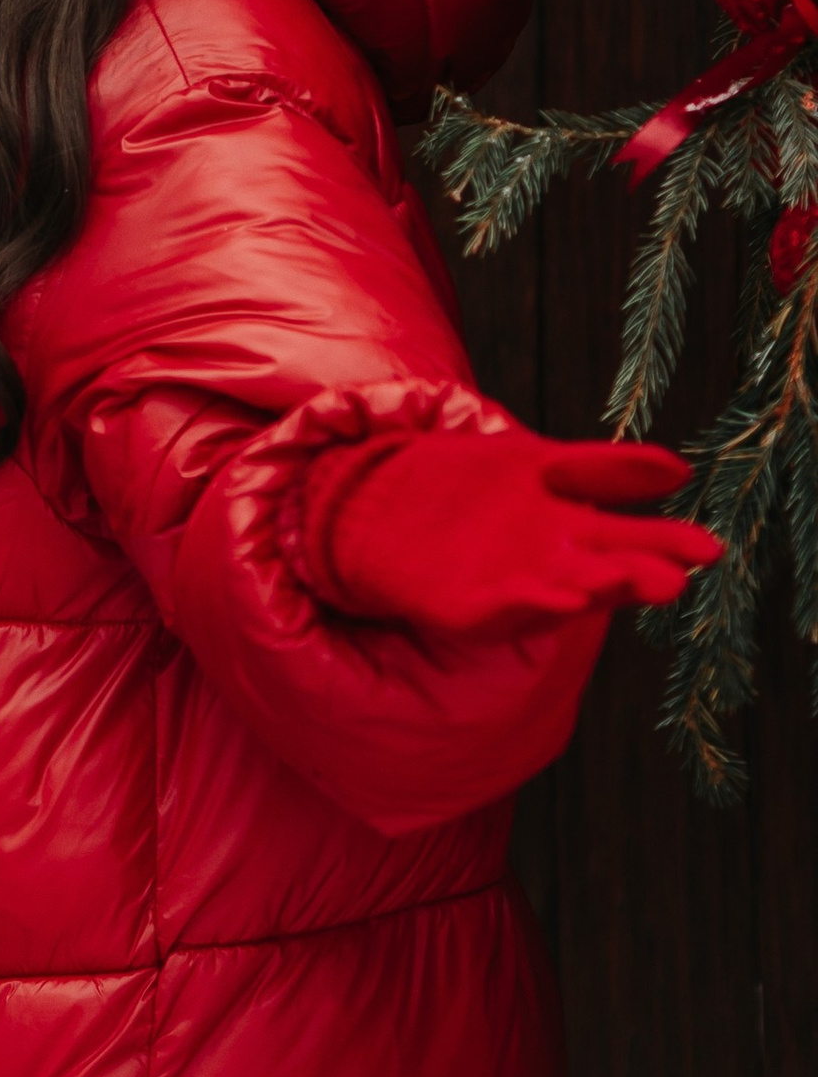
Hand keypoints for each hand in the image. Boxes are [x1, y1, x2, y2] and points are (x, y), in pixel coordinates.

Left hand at [306, 423, 723, 639]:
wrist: (377, 515)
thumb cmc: (475, 492)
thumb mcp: (539, 467)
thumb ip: (606, 470)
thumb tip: (680, 469)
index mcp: (568, 518)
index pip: (619, 519)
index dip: (656, 527)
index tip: (699, 529)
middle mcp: (549, 555)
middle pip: (603, 560)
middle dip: (639, 567)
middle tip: (679, 574)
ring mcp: (511, 580)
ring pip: (563, 588)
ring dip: (592, 588)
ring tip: (622, 580)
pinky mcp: (467, 609)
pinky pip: (502, 609)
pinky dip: (530, 605)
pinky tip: (558, 599)